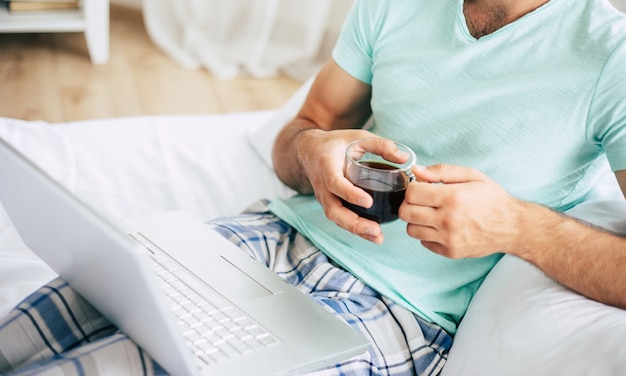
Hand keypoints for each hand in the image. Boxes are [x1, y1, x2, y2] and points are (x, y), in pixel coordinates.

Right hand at [297, 131, 407, 243]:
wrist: (309, 151)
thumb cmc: (336, 143)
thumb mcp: (357, 137)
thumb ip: (380, 145)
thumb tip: (404, 158)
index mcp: (327, 165)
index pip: (335, 183)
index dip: (349, 194)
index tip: (368, 202)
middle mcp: (322, 185)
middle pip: (333, 210)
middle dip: (353, 223)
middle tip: (375, 230)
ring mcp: (324, 197)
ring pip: (336, 218)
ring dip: (355, 230)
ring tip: (377, 237)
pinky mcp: (329, 204)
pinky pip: (339, 219)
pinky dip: (355, 228)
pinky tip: (372, 234)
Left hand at [399, 164, 524, 257]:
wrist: (512, 227)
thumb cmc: (492, 199)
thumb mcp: (472, 175)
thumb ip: (442, 171)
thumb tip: (417, 171)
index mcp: (453, 198)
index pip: (412, 193)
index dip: (414, 187)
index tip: (422, 187)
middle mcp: (448, 220)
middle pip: (406, 212)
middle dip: (410, 203)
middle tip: (423, 201)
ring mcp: (448, 239)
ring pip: (411, 230)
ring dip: (417, 220)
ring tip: (431, 214)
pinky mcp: (450, 252)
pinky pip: (424, 242)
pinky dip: (427, 234)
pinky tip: (440, 226)